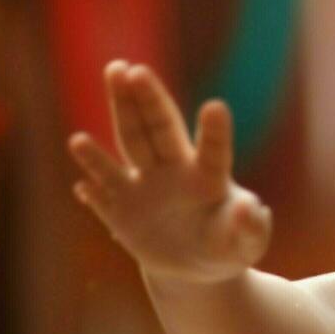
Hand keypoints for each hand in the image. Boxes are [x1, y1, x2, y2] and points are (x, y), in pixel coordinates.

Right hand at [67, 60, 272, 283]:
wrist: (195, 264)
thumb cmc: (228, 244)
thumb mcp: (247, 243)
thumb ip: (252, 227)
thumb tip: (251, 208)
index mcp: (210, 176)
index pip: (214, 150)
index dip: (215, 131)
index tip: (216, 107)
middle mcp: (174, 171)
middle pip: (157, 129)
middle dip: (143, 100)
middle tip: (130, 69)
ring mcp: (144, 188)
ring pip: (127, 148)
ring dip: (112, 128)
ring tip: (84, 131)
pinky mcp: (120, 211)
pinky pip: (104, 196)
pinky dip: (94, 188)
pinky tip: (82, 172)